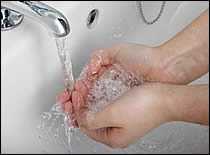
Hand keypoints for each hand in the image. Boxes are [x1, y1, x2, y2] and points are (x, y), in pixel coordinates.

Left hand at [78, 83, 208, 147]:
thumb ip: (92, 119)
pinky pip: (104, 105)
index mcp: (112, 137)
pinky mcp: (123, 110)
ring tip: (82, 88)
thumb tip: (81, 119)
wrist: (165, 97)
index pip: (85, 125)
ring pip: (96, 110)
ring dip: (87, 99)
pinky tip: (93, 90)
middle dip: (79, 104)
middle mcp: (115, 130)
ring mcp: (119, 120)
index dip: (76, 110)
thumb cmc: (145, 107)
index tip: (73, 96)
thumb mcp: (113, 115)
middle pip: (89, 119)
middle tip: (73, 92)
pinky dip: (96, 97)